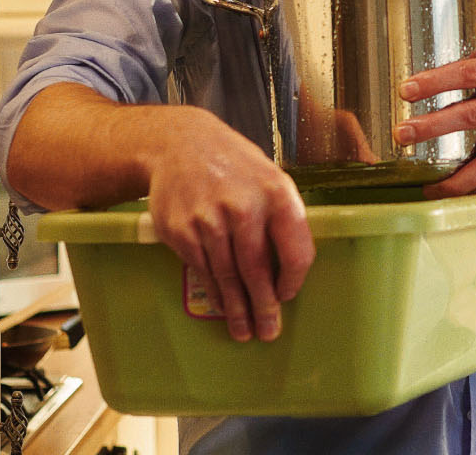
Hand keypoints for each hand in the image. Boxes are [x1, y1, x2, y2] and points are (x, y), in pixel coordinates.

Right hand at [143, 111, 315, 342]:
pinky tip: (221, 304)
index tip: (288, 296)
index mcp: (277, 193)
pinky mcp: (182, 230)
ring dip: (237, 309)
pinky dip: (214, 292)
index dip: (293, 281)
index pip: (296, 251)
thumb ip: (282, 217)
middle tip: (268, 332)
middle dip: (264, 307)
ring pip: (228, 277)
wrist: (179, 144)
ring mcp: (210, 220)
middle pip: (258, 272)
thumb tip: (291, 266)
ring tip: (244, 330)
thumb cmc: (232, 165)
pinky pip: (202, 270)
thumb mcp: (268, 177)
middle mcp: (244, 207)